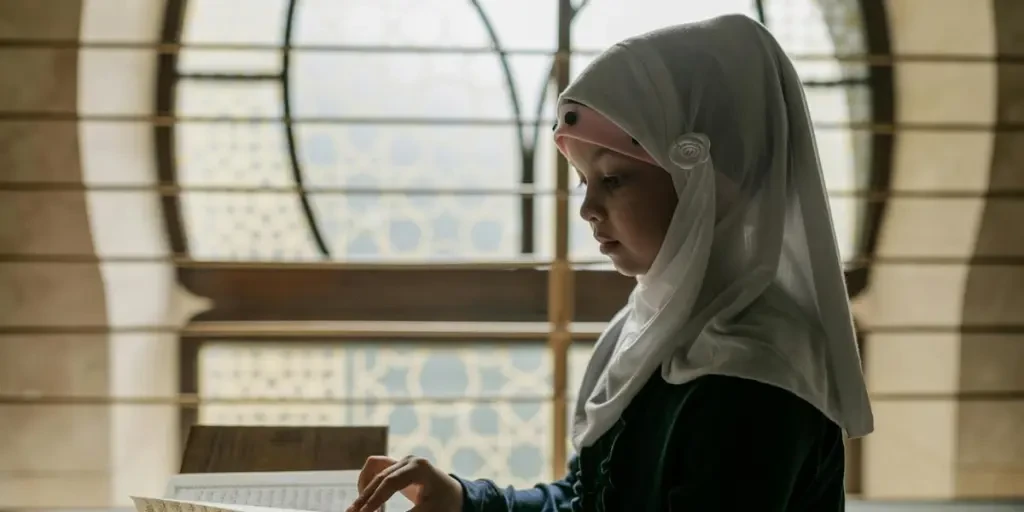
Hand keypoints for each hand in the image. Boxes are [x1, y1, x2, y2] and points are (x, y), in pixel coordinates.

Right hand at [346, 455, 463, 511]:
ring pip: (374, 469)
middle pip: (380, 477)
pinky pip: (376, 468)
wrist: (455, 496)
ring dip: (365, 489)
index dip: (374, 499)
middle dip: (365, 497)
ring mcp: (402, 461)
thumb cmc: (445, 505)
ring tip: (360, 510)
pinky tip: (368, 501)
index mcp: (419, 468)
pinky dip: (369, 483)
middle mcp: (409, 460)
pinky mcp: (398, 466)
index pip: (390, 482)